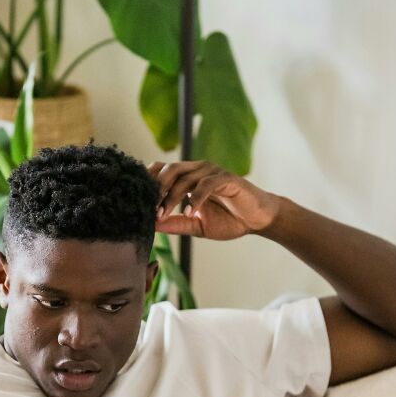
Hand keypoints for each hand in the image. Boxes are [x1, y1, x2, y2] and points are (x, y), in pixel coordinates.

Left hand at [148, 160, 280, 240]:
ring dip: (171, 197)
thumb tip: (151, 226)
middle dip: (156, 190)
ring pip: (185, 177)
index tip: (138, 202)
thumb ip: (175, 224)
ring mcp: (213, 172)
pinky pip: (206, 184)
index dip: (149, 182)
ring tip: (163, 214)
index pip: (162, 170)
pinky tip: (189, 213)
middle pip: (170, 170)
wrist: (257, 220)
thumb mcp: (196, 225)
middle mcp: (199, 170)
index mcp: (189, 178)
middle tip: (148, 209)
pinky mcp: (227, 179)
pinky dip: (195, 198)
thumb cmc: (228, 220)